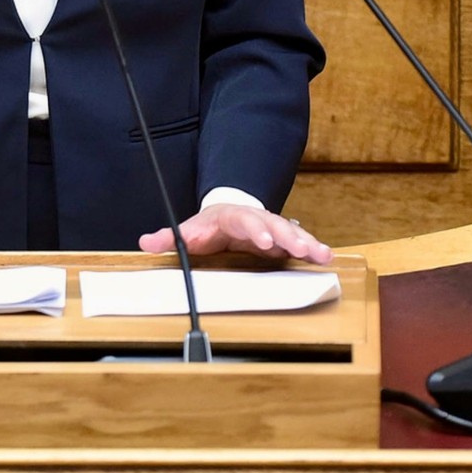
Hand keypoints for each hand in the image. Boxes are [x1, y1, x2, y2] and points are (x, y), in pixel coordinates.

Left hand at [139, 204, 332, 263]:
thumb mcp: (188, 232)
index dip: (254, 230)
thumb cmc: (207, 227)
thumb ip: (170, 238)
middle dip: (288, 236)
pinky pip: (300, 243)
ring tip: (322, 255)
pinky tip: (325, 258)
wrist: (226, 214)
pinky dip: (313, 249)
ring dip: (307, 243)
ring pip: (292, 232)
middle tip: (301, 248)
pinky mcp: (282, 240)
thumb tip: (146, 243)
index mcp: (232, 217)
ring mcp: (271, 228)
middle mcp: (256, 219)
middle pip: (274, 224)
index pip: (244, 220)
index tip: (263, 241)